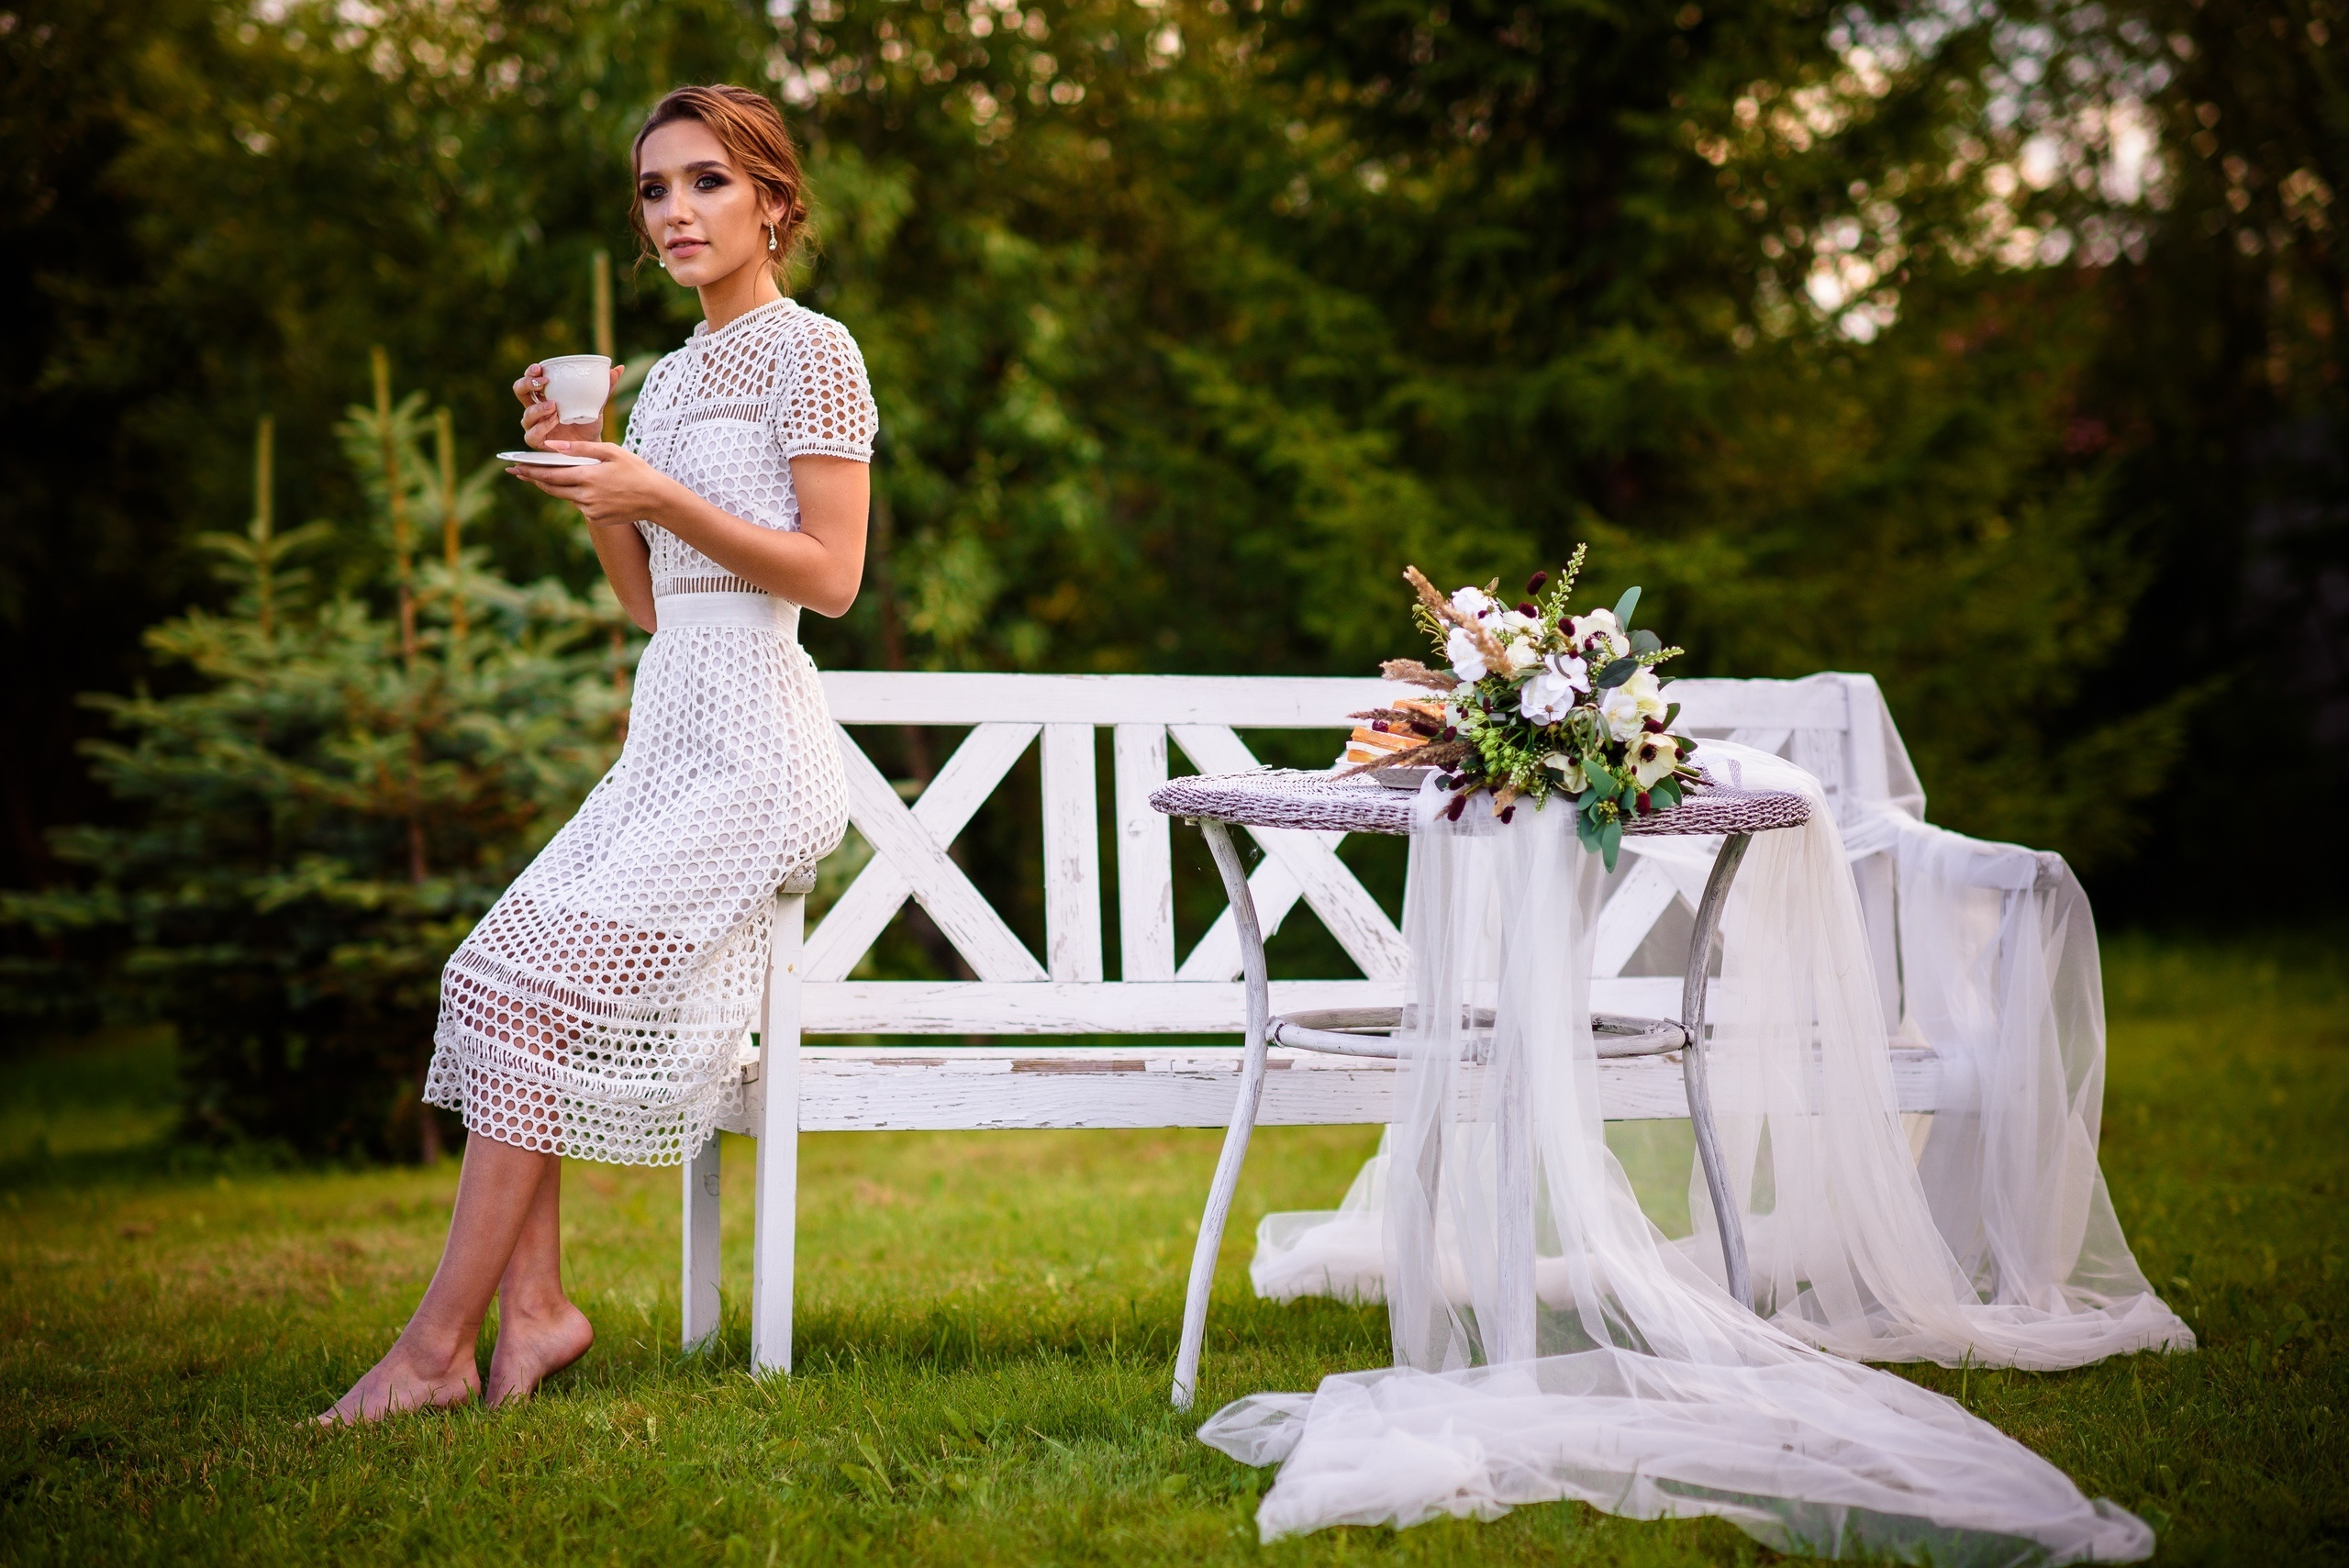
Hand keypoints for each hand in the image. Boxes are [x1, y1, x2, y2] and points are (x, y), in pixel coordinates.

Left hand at [505, 440, 683, 528]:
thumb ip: (581, 449)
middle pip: (552, 488)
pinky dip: (577, 496)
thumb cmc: (635, 470)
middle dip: (535, 479)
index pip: (550, 475)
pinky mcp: (597, 520)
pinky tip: (586, 489)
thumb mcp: (611, 452)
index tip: (515, 467)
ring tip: (547, 477)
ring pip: (565, 497)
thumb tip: (553, 446)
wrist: (656, 499)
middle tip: (519, 473)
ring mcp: (590, 511)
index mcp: (587, 477)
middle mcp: (585, 497)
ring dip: (556, 487)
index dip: (531, 471)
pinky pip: (580, 506)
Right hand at [512, 362, 623, 451]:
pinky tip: (553, 421)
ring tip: (554, 407)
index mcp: (544, 396)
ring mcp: (534, 426)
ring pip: (526, 414)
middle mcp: (535, 409)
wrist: (592, 449)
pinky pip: (532, 434)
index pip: (530, 380)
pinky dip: (542, 427)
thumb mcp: (597, 405)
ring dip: (539, 409)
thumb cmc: (589, 423)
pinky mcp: (538, 442)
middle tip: (544, 383)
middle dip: (528, 384)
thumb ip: (604, 388)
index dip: (531, 373)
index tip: (540, 368)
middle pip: (520, 392)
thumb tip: (618, 369)